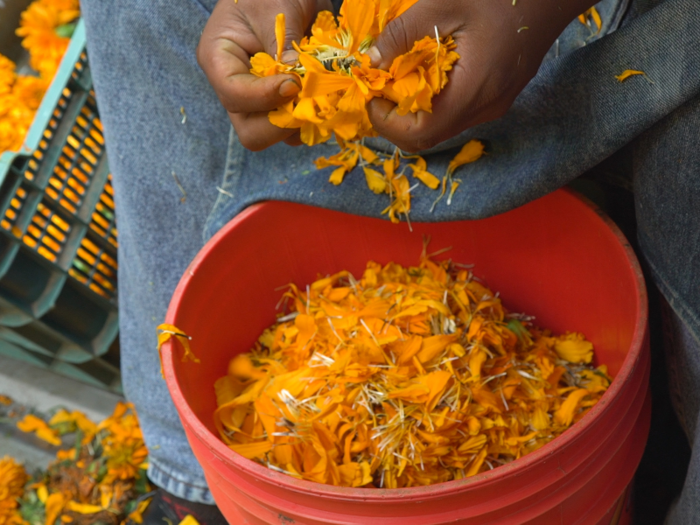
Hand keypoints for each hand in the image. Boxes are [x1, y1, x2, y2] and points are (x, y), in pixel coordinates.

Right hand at [197, 0, 331, 150]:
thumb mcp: (276, 12)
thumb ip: (284, 50)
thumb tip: (299, 86)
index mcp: (220, 60)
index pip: (234, 96)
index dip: (265, 97)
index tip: (294, 83)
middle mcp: (236, 87)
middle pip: (250, 131)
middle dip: (282, 123)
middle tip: (310, 102)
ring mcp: (260, 100)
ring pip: (276, 134)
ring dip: (302, 123)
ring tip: (321, 98)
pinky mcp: (281, 103)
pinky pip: (295, 126)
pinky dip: (313, 118)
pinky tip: (326, 98)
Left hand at [367, 0, 597, 151]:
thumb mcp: (445, 3)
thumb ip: (404, 33)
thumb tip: (373, 60)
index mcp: (472, 91)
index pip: (419, 133)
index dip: (387, 124)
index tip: (371, 97)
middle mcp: (485, 109)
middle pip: (429, 137)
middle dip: (396, 121)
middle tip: (379, 91)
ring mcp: (495, 107)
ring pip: (443, 128)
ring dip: (414, 113)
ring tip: (398, 82)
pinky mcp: (499, 99)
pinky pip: (458, 114)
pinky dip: (434, 105)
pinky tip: (426, 77)